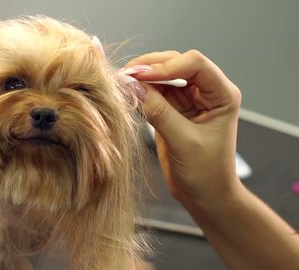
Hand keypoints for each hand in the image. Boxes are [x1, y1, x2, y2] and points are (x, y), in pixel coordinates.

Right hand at [123, 50, 241, 204]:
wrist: (205, 196)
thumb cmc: (206, 174)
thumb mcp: (183, 142)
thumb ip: (159, 112)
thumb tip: (133, 87)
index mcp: (222, 95)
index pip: (195, 64)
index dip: (167, 66)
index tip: (140, 76)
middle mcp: (206, 92)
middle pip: (176, 63)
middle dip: (150, 67)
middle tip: (125, 76)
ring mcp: (188, 100)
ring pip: (162, 76)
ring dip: (142, 78)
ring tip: (121, 83)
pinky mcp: (172, 110)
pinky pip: (154, 93)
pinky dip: (140, 92)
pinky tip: (126, 95)